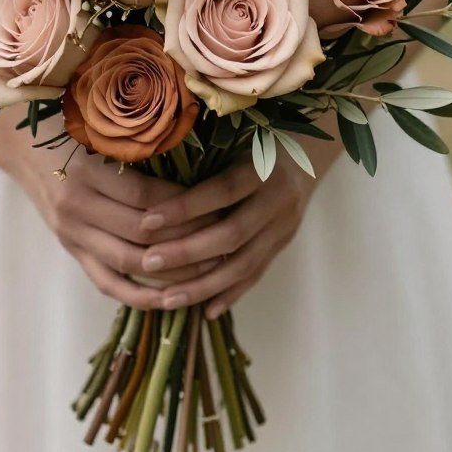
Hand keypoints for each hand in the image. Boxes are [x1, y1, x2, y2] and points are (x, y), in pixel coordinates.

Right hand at [0, 111, 220, 308]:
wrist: (23, 149)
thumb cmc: (70, 131)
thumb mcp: (100, 130)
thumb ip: (138, 144)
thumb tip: (199, 155)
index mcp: (87, 171)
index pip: (145, 197)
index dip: (185, 205)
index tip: (219, 204)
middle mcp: (76, 207)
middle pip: (141, 234)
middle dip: (188, 240)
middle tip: (226, 238)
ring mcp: (73, 235)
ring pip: (129, 263)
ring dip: (172, 272)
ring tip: (212, 271)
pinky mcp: (73, 252)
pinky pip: (109, 283)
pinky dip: (141, 296)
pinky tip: (173, 300)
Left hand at [135, 144, 336, 318]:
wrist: (305, 155)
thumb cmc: (253, 142)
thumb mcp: (233, 141)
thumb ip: (203, 162)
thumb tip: (150, 181)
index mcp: (263, 167)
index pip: (222, 190)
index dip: (185, 207)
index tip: (146, 221)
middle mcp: (278, 199)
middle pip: (232, 233)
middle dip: (187, 251)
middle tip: (148, 263)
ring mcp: (284, 227)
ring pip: (244, 264)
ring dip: (204, 285)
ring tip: (167, 299)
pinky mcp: (283, 245)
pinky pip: (256, 275)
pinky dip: (230, 294)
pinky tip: (205, 310)